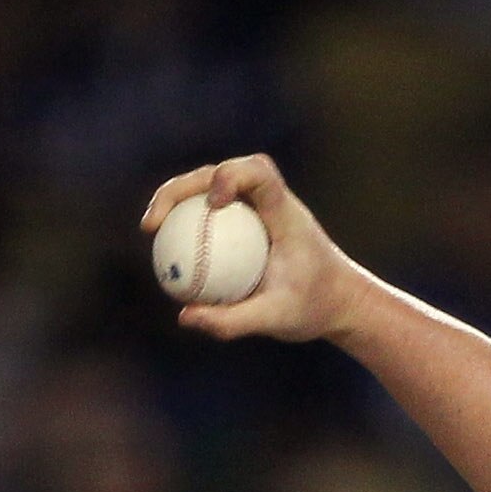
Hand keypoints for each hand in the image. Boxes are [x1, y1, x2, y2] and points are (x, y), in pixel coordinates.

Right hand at [141, 155, 361, 344]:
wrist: (339, 301)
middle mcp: (271, 200)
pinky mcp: (248, 218)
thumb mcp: (277, 320)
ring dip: (178, 197)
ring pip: (210, 184)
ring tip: (151, 229)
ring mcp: (257, 207)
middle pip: (221, 171)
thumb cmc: (314, 308)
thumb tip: (185, 316)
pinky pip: (211, 211)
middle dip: (183, 187)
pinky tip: (164, 248)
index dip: (231, 175)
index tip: (211, 205)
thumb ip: (234, 320)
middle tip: (153, 222)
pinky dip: (187, 220)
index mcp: (286, 213)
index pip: (260, 174)